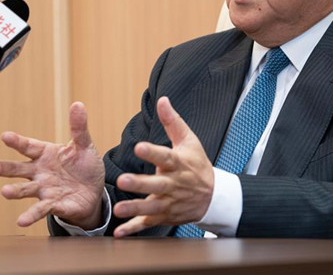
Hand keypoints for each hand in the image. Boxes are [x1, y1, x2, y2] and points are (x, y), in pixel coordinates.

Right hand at [0, 102, 104, 229]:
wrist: (94, 191)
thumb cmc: (84, 166)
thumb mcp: (84, 145)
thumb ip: (78, 128)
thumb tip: (78, 104)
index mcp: (45, 154)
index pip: (29, 146)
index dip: (17, 142)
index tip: (5, 136)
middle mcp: (40, 172)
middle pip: (18, 169)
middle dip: (3, 168)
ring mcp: (45, 189)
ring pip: (26, 190)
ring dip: (15, 191)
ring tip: (5, 192)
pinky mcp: (54, 205)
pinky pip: (42, 209)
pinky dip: (32, 215)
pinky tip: (22, 220)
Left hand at [112, 97, 213, 237]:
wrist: (213, 195)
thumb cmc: (197, 164)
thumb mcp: (189, 140)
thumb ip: (172, 121)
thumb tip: (162, 99)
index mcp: (178, 163)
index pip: (165, 156)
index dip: (153, 152)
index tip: (139, 146)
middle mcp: (173, 184)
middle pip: (156, 184)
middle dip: (140, 184)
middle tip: (123, 181)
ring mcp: (169, 202)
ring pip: (151, 207)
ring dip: (135, 209)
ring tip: (119, 209)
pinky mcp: (164, 216)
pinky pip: (148, 224)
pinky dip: (134, 229)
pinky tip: (120, 233)